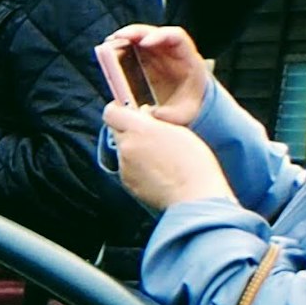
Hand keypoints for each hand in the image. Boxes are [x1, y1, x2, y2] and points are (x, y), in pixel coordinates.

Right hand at [97, 24, 212, 126]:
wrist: (186, 105)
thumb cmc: (185, 107)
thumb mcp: (180, 114)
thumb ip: (164, 115)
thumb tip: (143, 116)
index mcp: (187, 59)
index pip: (176, 37)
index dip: (160, 36)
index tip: (144, 42)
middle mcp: (172, 51)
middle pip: (154, 33)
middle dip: (136, 33)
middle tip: (117, 37)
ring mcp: (158, 52)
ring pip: (141, 36)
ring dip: (124, 38)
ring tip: (108, 43)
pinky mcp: (145, 58)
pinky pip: (132, 47)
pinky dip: (120, 47)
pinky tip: (107, 50)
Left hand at [107, 99, 233, 212]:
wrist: (194, 195)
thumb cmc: (194, 161)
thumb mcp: (178, 130)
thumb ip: (154, 121)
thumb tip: (142, 114)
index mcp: (140, 129)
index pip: (111, 113)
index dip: (117, 109)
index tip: (124, 109)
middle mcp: (127, 147)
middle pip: (116, 131)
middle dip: (129, 129)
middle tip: (149, 132)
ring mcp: (124, 166)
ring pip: (123, 150)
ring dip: (135, 148)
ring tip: (160, 156)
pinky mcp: (126, 182)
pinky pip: (128, 167)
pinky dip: (137, 166)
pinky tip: (157, 170)